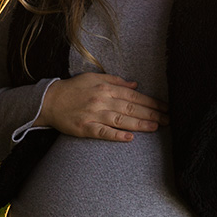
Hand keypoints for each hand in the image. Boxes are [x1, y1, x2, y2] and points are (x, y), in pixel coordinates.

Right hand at [39, 73, 165, 141]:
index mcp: (105, 87)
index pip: (133, 95)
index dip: (151, 102)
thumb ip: (115, 81)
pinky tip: (130, 139)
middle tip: (168, 119)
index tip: (165, 107)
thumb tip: (135, 85)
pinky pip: (103, 132)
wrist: (49, 101)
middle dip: (151, 113)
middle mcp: (102, 100)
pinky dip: (116, 136)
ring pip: (121, 120)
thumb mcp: (93, 78)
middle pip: (131, 107)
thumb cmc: (72, 89)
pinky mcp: (85, 128)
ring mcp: (94, 115)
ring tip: (156, 127)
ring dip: (140, 124)